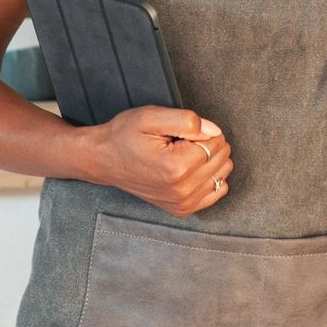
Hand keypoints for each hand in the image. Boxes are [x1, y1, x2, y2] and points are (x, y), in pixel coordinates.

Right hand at [86, 106, 233, 216]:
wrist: (104, 160)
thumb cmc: (124, 136)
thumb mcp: (150, 117)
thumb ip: (187, 121)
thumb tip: (214, 130)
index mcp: (176, 167)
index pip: (216, 142)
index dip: (201, 130)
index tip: (179, 132)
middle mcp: (182, 190)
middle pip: (221, 157)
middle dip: (206, 143)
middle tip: (179, 142)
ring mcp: (183, 203)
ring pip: (222, 172)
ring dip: (208, 159)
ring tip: (182, 154)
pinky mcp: (183, 209)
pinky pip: (217, 190)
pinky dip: (209, 176)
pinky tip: (191, 168)